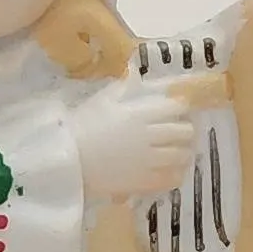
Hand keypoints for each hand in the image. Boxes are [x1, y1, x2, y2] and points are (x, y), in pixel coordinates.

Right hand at [71, 82, 197, 201]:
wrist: (67, 159)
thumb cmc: (83, 125)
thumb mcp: (102, 100)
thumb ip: (123, 86)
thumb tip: (135, 70)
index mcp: (140, 113)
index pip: (177, 106)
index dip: (181, 107)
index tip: (178, 109)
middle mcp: (150, 135)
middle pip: (185, 131)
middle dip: (185, 130)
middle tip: (179, 132)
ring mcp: (149, 160)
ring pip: (183, 155)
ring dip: (184, 152)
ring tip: (178, 152)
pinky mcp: (144, 181)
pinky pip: (173, 178)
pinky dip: (176, 173)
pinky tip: (171, 171)